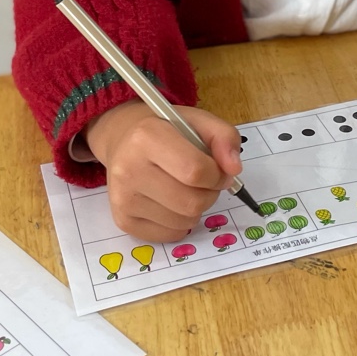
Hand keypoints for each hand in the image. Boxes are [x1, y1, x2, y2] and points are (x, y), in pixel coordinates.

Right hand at [85, 102, 242, 242]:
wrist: (122, 140)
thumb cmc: (165, 130)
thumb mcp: (197, 121)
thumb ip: (224, 137)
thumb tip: (234, 169)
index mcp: (147, 137)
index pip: (195, 171)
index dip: (217, 175)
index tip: (218, 170)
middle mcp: (129, 169)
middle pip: (192, 202)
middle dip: (209, 193)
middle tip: (205, 181)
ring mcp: (123, 198)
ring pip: (184, 221)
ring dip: (196, 208)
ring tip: (186, 188)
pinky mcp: (123, 221)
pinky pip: (170, 234)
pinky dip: (181, 222)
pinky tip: (171, 202)